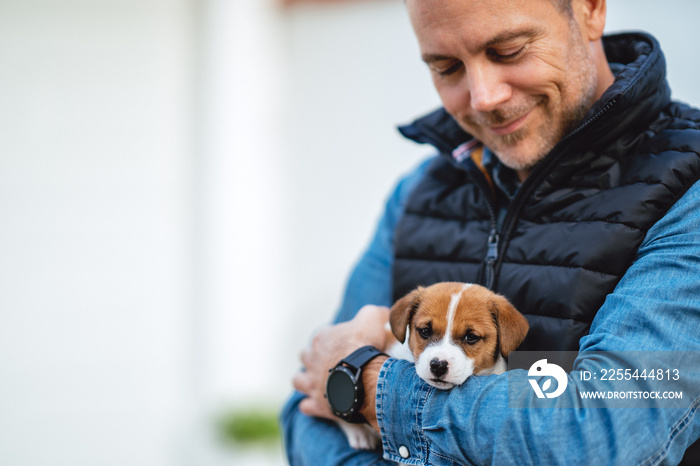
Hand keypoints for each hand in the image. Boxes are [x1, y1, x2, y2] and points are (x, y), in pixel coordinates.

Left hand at [292, 305, 389, 426]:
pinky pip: (306, 406)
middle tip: (330, 363)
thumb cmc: (364, 346)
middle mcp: (312, 360)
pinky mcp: (317, 403)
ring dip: (305, 381)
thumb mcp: (372, 319)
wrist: (363, 376)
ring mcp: (312, 382)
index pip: (321, 336)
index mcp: (322, 339)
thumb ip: (374, 313)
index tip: (345, 344)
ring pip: (298, 380)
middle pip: (305, 356)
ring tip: (318, 383)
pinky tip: (321, 404)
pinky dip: (312, 405)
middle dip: (313, 359)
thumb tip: (382, 311)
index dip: (332, 340)